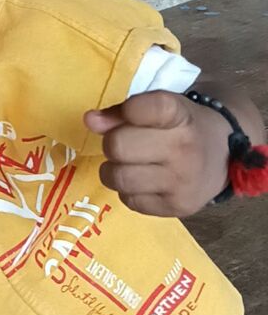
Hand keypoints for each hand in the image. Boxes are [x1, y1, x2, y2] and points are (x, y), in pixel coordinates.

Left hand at [84, 91, 228, 217]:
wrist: (225, 157)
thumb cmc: (184, 126)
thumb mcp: (161, 108)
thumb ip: (123, 111)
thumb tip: (90, 120)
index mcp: (181, 115)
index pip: (142, 107)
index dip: (125, 110)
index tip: (128, 113)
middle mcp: (183, 149)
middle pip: (118, 146)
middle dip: (113, 142)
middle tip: (124, 143)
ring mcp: (181, 182)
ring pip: (118, 177)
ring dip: (113, 169)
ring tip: (128, 164)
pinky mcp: (176, 207)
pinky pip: (129, 200)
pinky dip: (128, 190)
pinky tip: (143, 181)